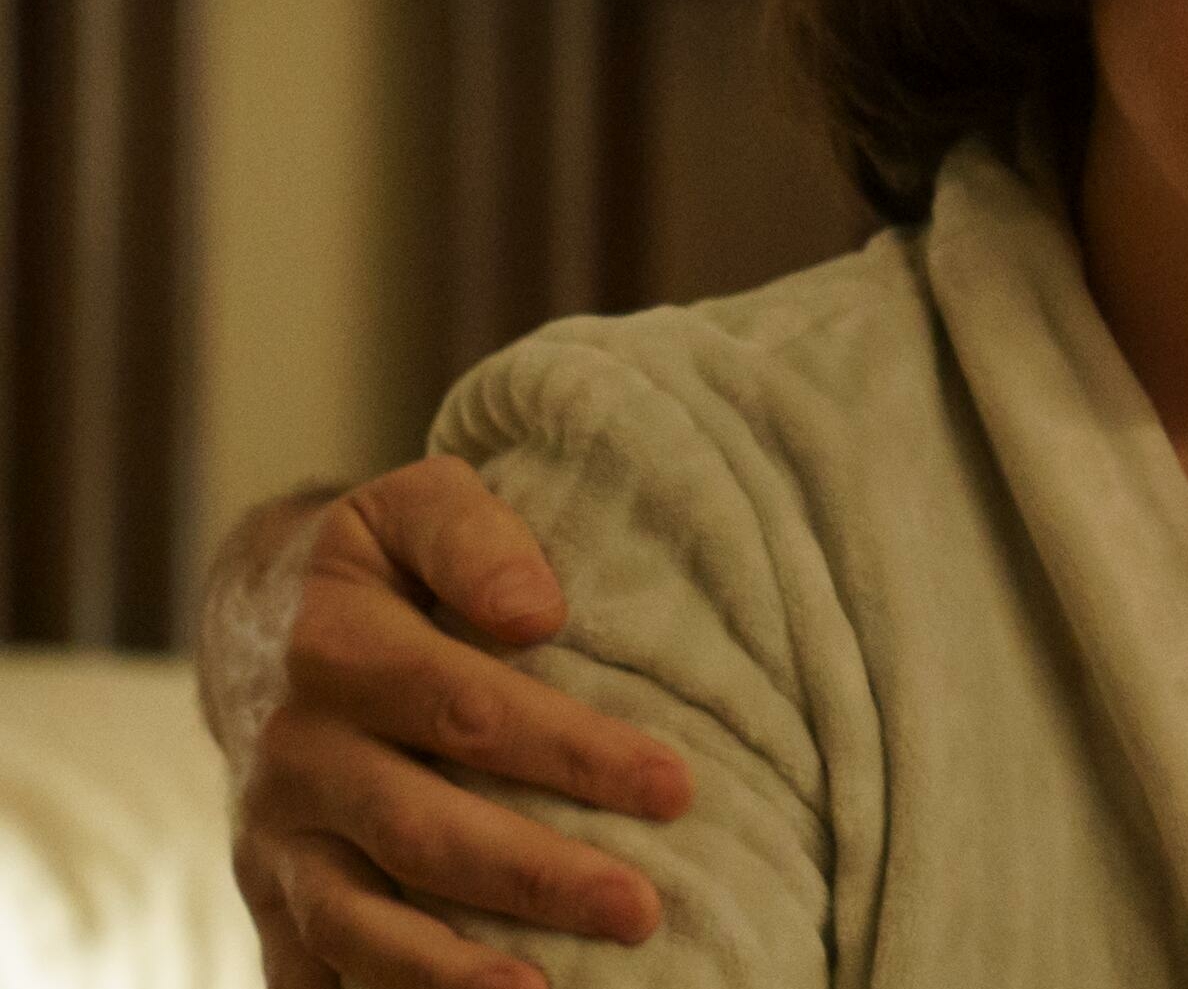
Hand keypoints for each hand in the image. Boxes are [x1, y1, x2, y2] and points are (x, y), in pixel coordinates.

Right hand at [199, 459, 695, 988]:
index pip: (467, 710)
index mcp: (336, 649)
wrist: (255, 621)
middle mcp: (294, 753)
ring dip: (446, 969)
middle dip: (533, 876)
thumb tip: (536, 611)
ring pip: (355, 919)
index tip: (674, 788)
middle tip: (641, 909)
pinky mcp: (266, 895)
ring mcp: (274, 836)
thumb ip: (476, 538)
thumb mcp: (416, 504)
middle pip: (420, 829)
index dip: (572, 752)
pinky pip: (307, 970)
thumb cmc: (378, 563)